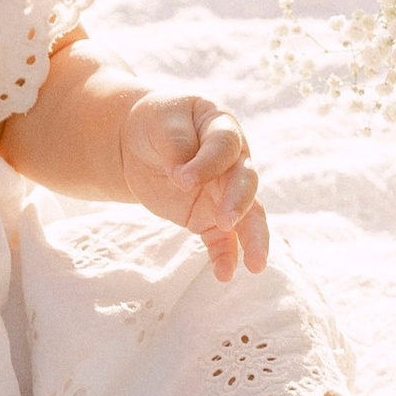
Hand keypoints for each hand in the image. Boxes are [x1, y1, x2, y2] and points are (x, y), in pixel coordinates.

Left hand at [117, 90, 269, 281]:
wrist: (141, 144)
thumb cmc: (157, 124)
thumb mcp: (161, 120)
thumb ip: (176, 143)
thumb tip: (184, 174)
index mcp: (222, 128)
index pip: (224, 146)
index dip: (207, 164)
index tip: (180, 179)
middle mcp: (233, 162)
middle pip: (246, 182)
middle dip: (238, 202)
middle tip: (225, 220)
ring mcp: (225, 192)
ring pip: (249, 215)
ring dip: (253, 238)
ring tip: (255, 265)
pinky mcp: (211, 218)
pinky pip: (225, 239)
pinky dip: (227, 257)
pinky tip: (224, 274)